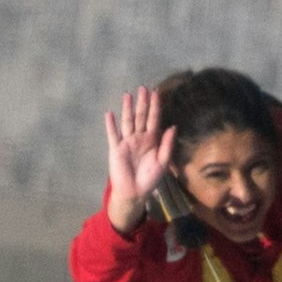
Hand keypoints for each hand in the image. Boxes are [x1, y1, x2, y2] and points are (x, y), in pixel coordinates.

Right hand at [105, 87, 174, 225]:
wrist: (135, 193)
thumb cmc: (150, 179)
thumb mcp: (163, 162)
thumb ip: (167, 144)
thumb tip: (172, 126)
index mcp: (152, 140)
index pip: (154, 119)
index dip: (156, 107)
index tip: (157, 93)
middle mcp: (139, 138)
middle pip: (141, 116)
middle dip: (142, 103)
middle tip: (144, 88)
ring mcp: (127, 142)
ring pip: (127, 121)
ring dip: (127, 108)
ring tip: (128, 94)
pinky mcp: (116, 148)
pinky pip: (113, 134)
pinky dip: (111, 124)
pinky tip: (109, 113)